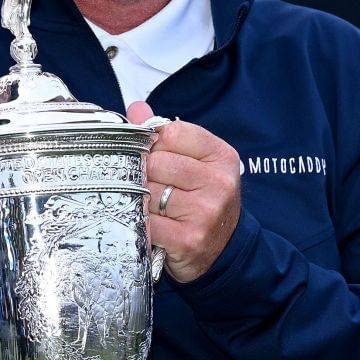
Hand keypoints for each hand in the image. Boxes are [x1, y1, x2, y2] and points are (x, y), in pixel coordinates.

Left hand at [130, 101, 242, 283]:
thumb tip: (136, 109)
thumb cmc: (204, 201)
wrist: (224, 250)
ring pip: (147, 191)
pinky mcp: (188, 239)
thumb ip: (166, 135)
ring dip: (141, 199)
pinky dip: (142, 223)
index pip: (172, 132)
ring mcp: (204, 212)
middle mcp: (218, 182)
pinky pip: (146, 221)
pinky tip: (151, 224)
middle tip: (154, 186)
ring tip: (153, 206)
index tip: (156, 155)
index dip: (155, 143)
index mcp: (221, 156)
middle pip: (156, 162)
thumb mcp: (195, 163)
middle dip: (146, 173)